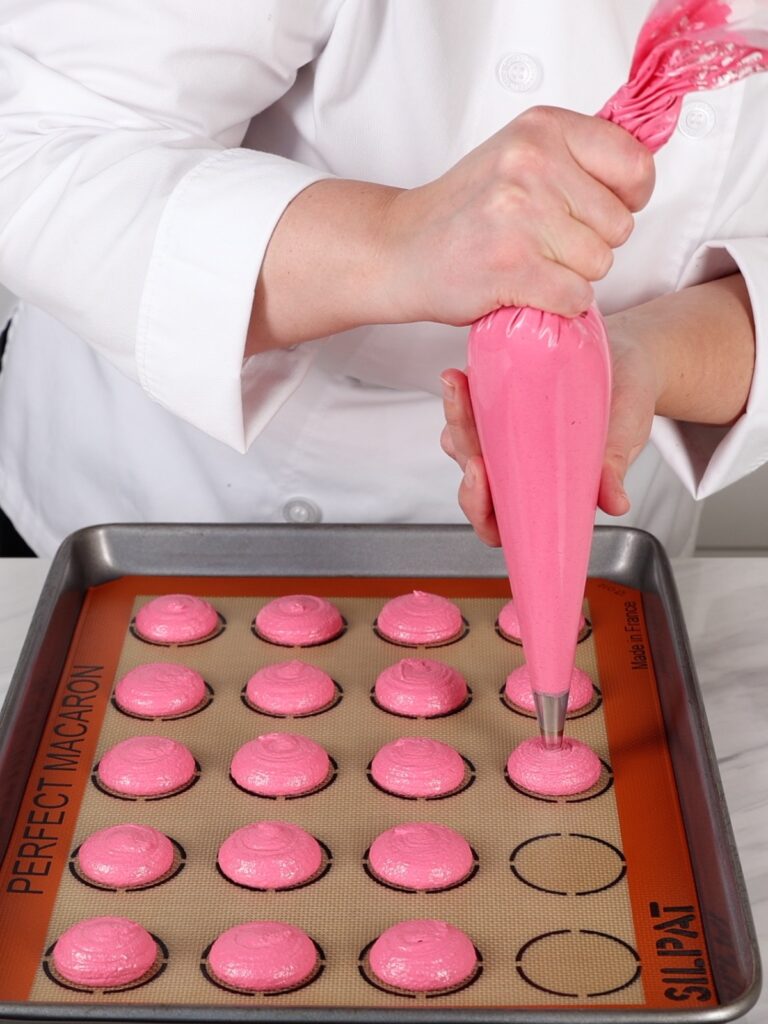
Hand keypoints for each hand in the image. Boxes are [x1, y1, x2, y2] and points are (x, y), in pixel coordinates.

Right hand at [250, 105, 652, 351]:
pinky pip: (575, 297)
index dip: (627, 199)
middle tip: (542, 243)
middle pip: (619, 225)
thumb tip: (639, 177)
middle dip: (590, 244)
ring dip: (571, 276)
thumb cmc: (460, 212)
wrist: (398, 249)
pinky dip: (556, 305)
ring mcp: (521, 215)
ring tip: (528, 263)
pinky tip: (524, 289)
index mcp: (542, 129)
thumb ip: (574, 159)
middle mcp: (533, 163)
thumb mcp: (517, 156)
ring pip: (599, 265)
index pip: (636, 165)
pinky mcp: (512, 266)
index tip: (597, 210)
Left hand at [439, 315, 663, 542]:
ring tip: (460, 385)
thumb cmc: (626, 406)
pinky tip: (465, 373)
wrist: (629, 358)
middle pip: (471, 476)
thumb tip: (616, 503)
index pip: (496, 521)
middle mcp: (514, 469)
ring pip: (463, 441)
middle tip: (466, 418)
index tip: (481, 478)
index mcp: (540, 493)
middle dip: (464, 448)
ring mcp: (501, 437)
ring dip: (456, 417)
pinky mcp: (497, 402)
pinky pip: (469, 406)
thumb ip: (615, 469)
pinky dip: (463, 392)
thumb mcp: (625, 435)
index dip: (480, 508)